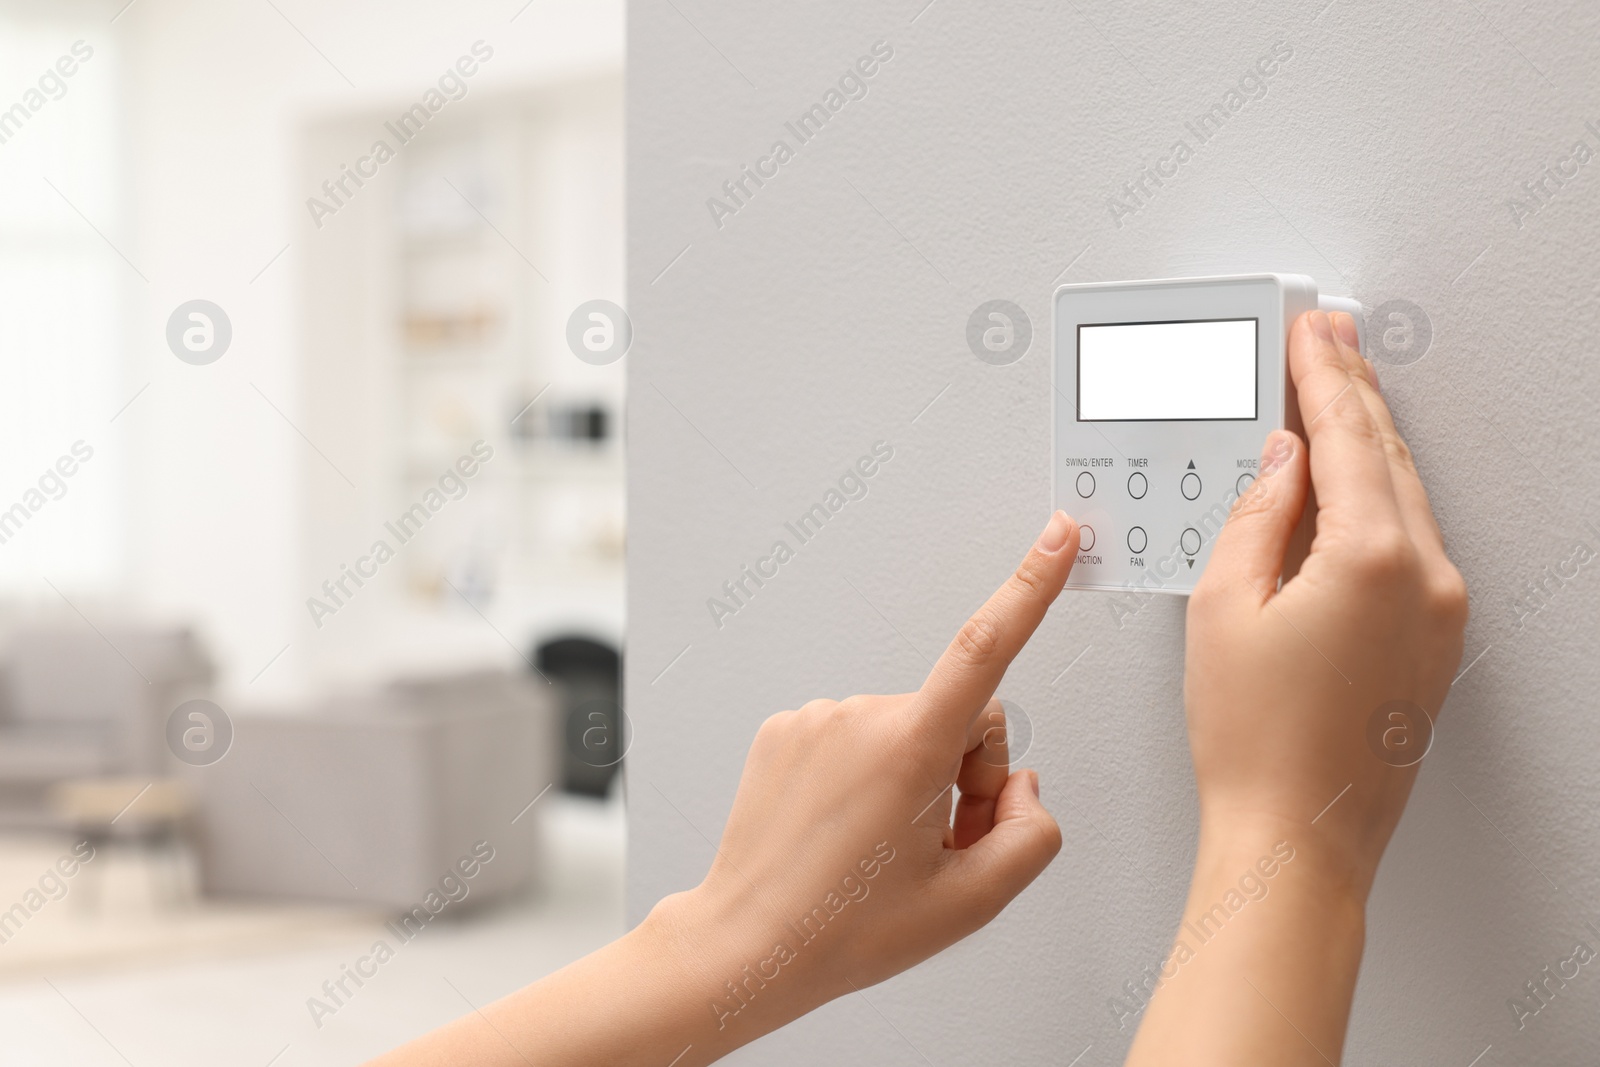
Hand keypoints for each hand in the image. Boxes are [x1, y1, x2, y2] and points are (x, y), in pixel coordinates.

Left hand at [651, 510, 1079, 1053]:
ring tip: (884, 848)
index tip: (1057, 536)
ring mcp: (817, 717)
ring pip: (907, 729)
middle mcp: (860, 715)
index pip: (987, 649)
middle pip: (960, 721)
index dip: (1030, 587)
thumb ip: (1032, 833)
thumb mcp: (973, 902)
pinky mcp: (785, 728)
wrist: (748, 944)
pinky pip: (857, 736)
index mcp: (910, 747)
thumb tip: (1020, 784)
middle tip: (942, 848)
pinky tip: (845, 828)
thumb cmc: (848, 929)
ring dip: (915, 778)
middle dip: (968, 775)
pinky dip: (866, 774)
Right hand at [1125, 309, 1467, 1065]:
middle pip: (1389, 455)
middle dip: (1353, 392)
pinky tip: (1346, 487)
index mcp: (1375, 558)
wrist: (1298, 837)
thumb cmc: (1255, 743)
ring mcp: (1441, 614)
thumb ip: (1257, 516)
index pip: (1347, 436)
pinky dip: (1379, 499)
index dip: (1321, 374)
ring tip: (1332, 401)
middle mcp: (1428, 578)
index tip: (1308, 332)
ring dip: (1368, 443)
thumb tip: (1280, 463)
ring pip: (1406, 496)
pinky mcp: (1435, 643)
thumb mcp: (1224, 607)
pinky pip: (1413, 543)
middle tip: (1325, 342)